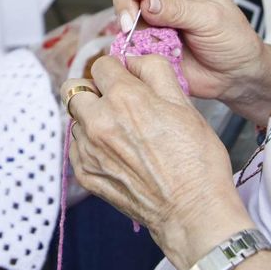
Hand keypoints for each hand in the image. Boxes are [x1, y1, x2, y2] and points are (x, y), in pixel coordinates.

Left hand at [65, 55, 247, 265]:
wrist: (192, 210)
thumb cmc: (196, 160)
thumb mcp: (184, 104)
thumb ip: (154, 71)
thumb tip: (132, 59)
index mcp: (125, 98)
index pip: (100, 65)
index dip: (115, 70)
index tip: (125, 80)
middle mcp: (99, 121)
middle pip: (74, 88)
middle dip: (93, 90)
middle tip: (115, 102)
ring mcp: (88, 150)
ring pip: (76, 119)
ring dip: (92, 119)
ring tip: (122, 134)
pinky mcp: (84, 173)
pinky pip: (76, 147)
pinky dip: (91, 145)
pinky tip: (117, 155)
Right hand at [114, 0, 270, 122]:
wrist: (232, 76)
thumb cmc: (232, 41)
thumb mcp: (211, 20)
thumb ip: (178, 10)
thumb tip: (147, 3)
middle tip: (131, 17)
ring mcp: (154, 11)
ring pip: (125, 1)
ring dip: (123, 15)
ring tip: (130, 30)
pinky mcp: (146, 34)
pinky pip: (126, 29)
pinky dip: (125, 35)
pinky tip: (132, 43)